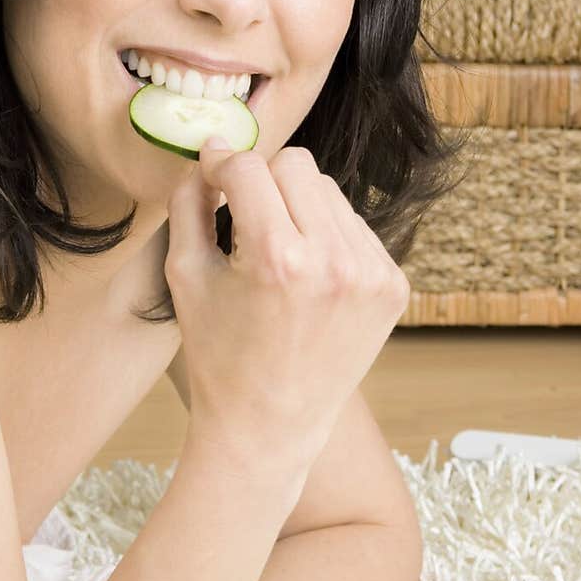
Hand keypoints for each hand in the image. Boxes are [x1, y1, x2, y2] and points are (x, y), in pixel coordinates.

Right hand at [165, 136, 410, 477]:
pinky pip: (356, 228)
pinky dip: (328, 237)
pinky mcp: (394, 286)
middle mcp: (334, 262)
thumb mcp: (186, 277)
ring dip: (298, 207)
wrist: (270, 427)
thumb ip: (190, 203)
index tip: (211, 173)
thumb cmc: (219, 355)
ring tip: (277, 253)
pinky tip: (307, 277)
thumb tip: (209, 153)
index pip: (249, 168)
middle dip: (263, 181)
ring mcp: (372, 274)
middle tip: (243, 215)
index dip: (221, 165)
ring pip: (330, 192)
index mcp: (277, 260)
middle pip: (297, 165)